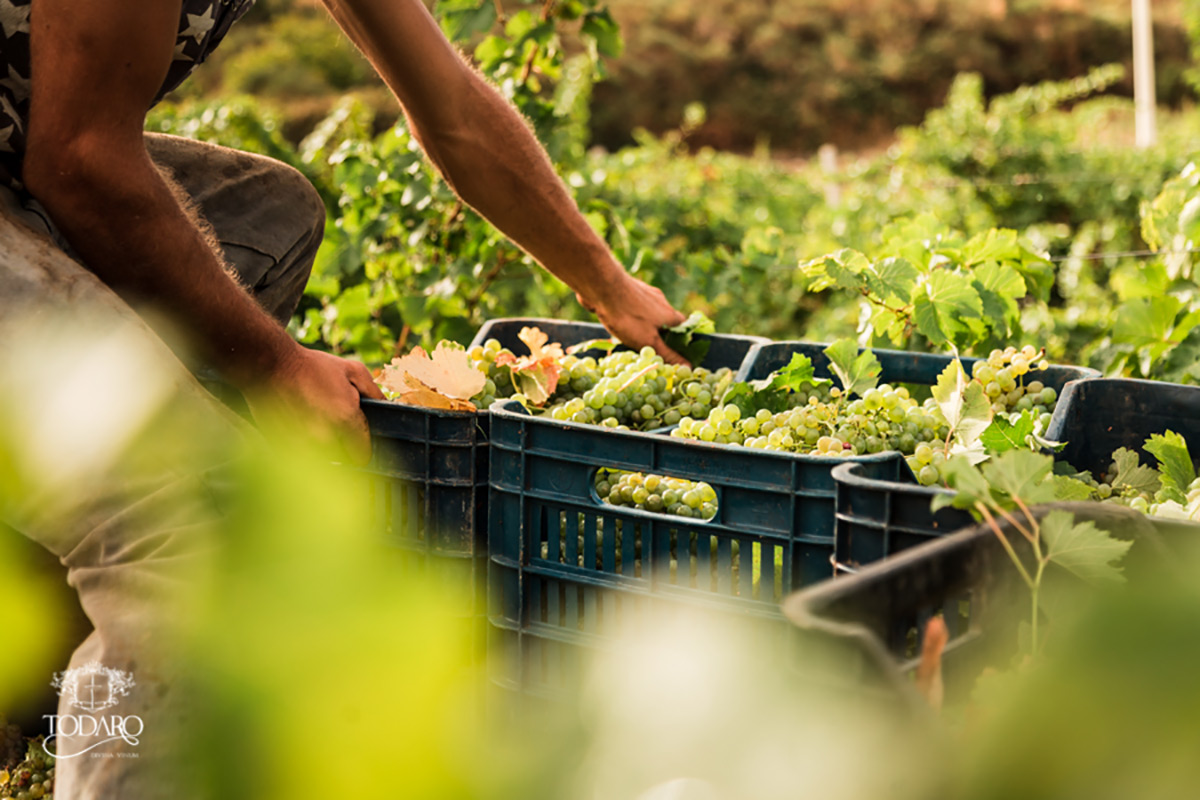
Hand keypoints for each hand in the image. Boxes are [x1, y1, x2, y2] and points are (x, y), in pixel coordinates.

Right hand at [247, 345, 384, 464]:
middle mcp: (323, 437)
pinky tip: (296, 423)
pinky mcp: (279, 446)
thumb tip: (389, 411)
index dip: (362, 447)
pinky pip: (297, 456)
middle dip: (340, 447)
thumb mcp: (353, 371)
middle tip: (330, 424)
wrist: (268, 364)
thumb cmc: (312, 366)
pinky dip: (299, 446)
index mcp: (345, 419)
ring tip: (311, 422)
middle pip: (341, 459)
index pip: (363, 454)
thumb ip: (375, 393)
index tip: (356, 440)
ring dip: (319, 448)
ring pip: (319, 460)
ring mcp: (299, 444)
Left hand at [578, 273, 688, 364]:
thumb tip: (688, 367)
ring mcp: (644, 293)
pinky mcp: (628, 290)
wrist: (602, 287)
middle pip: (666, 320)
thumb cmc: (628, 317)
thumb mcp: (649, 341)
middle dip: (660, 335)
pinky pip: (634, 307)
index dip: (682, 340)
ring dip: (644, 326)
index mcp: (670, 313)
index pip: (684, 327)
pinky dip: (631, 317)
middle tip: (650, 349)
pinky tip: (619, 324)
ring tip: (632, 340)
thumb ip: (668, 355)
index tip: (675, 352)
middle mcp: (661, 301)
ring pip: (649, 313)